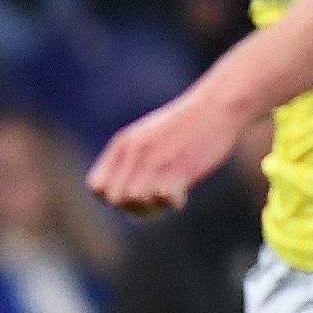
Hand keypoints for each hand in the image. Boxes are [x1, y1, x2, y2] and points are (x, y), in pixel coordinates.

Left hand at [87, 87, 240, 216]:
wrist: (215, 106)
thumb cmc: (183, 125)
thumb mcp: (145, 135)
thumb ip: (130, 159)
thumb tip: (122, 196)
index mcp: (122, 145)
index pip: (96, 187)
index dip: (112, 197)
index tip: (134, 191)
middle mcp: (134, 152)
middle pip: (116, 199)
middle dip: (133, 207)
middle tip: (154, 198)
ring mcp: (156, 159)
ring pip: (136, 200)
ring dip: (153, 206)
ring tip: (168, 196)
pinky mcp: (180, 167)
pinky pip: (165, 198)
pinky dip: (174, 202)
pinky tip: (183, 192)